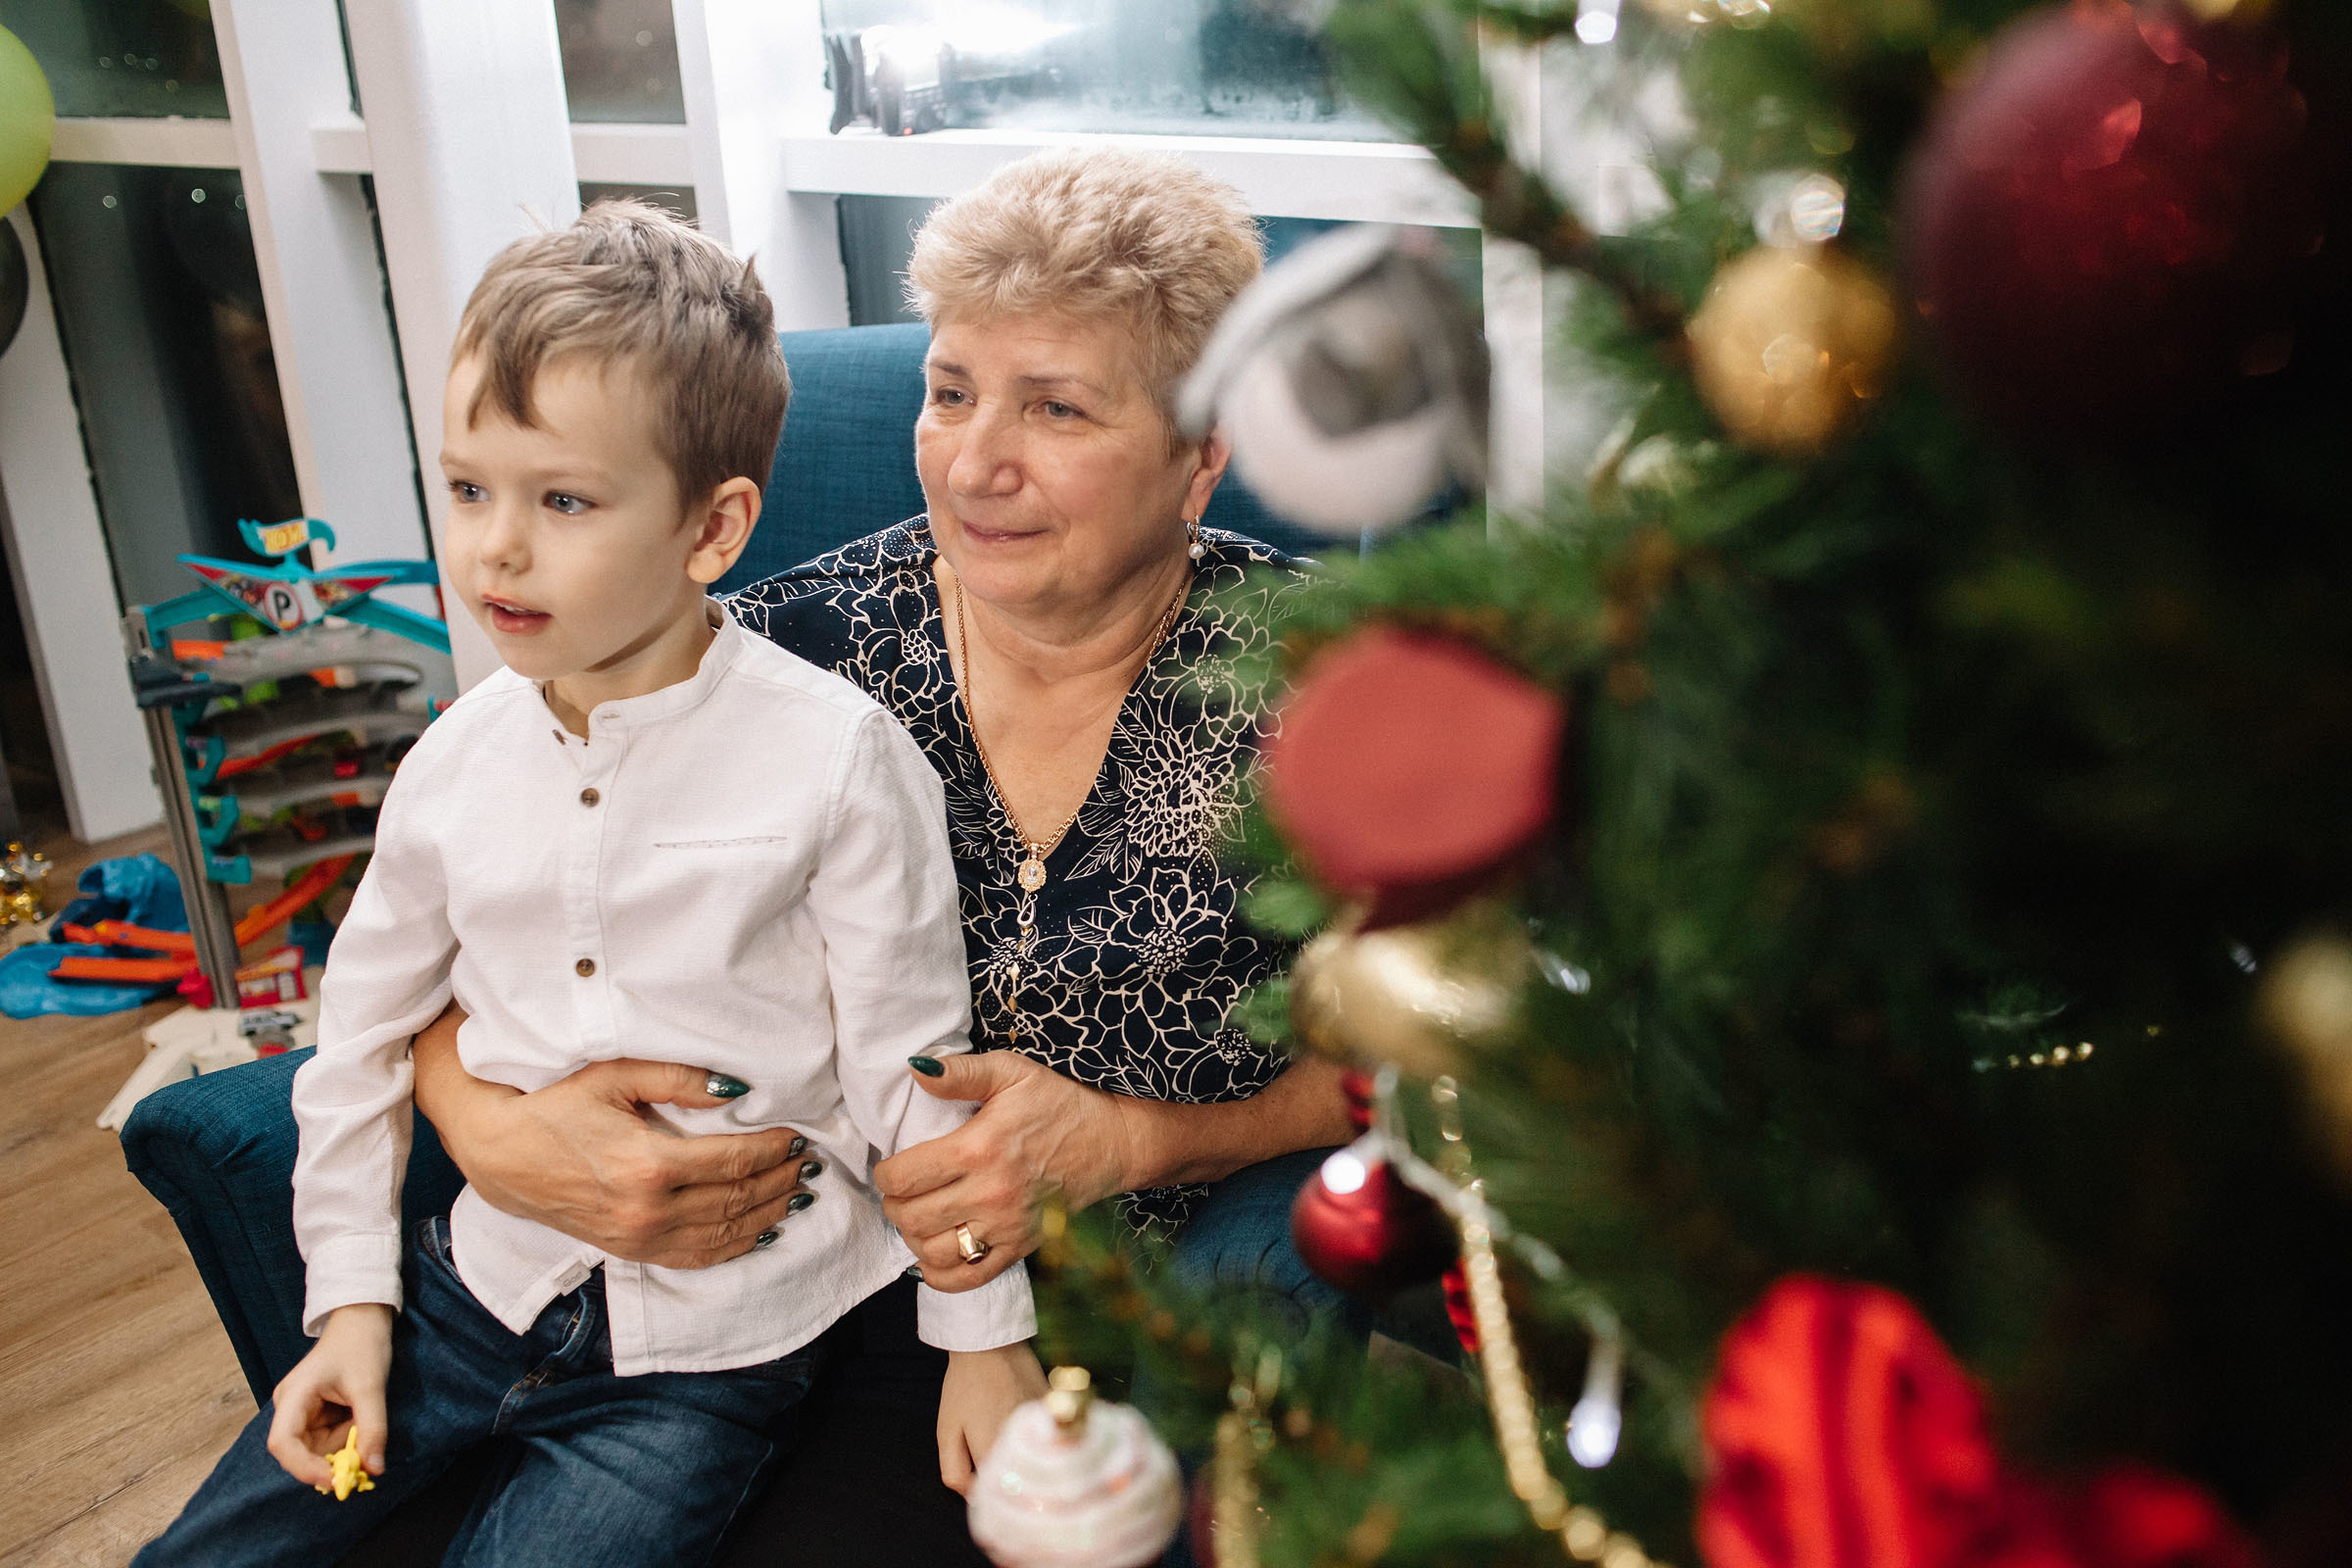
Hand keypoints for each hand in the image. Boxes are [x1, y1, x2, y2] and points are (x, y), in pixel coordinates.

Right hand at [266, 1304, 392, 1488]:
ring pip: (317, 1450)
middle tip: (362, 1458)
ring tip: (362, 1415)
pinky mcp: (314, 1416)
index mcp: (293, 1396)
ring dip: (343, 1446)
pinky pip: (327, 1440)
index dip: (304, 1468)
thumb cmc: (362, 1345)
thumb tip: (374, 1469)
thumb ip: (372, 1429)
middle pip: (299, 1452)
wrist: (363, 1320)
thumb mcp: (370, 1387)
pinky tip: (358, 1415)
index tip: (335, 1480)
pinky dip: (346, 1438)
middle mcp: (290, 1408)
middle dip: (330, 1460)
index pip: (283, 1443)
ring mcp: (301, 1413)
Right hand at [413, 1010, 822, 1268]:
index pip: (734, 1161)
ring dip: (767, 1215)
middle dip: (780, 1181)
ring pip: (723, 1234)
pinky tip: (760, 1231)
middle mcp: (648, 1210)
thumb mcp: (615, 1076)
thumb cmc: (557, 1105)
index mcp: (649, 1165)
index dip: (774, 1150)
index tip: (799, 1136)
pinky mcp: (630, 1251)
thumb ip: (680, 1079)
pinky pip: (696, 1257)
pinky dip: (735, 1247)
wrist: (502, 1154)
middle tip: (810, 1164)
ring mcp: (639, 1237)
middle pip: (736, 1200)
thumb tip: (740, 1089)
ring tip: (798, 1194)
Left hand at [876, 1052, 1139, 1289]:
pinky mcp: (1021, 1248)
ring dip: (914, 1237)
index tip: (892, 1167)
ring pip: (932, 1252)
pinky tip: (937, 1253)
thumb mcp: (1012, 1072)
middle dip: (894, 1205)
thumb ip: (961, 1072)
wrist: (1113, 1141)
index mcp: (978, 1149)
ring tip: (920, 1216)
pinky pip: (968, 1279)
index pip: (903, 1178)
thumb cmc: (1061, 1102)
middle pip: (911, 1218)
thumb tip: (916, 1069)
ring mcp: (1007, 1226)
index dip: (885, 1175)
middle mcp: (990, 1194)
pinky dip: (941, 1275)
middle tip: (902, 1192)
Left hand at [937, 1342, 1047, 1495]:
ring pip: (1035, 1460)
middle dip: (1005, 1474)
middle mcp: (1022, 1446)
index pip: (994, 1494)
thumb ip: (955, 1471)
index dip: (985, 1490)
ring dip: (1023, 1456)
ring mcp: (1043, 1429)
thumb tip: (973, 1496)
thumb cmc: (965, 1386)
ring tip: (1005, 1428)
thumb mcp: (947, 1430)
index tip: (980, 1476)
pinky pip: (1049, 1440)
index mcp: (994, 1455)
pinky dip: (1038, 1439)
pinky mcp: (1055, 1414)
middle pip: (1018, 1479)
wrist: (991, 1345)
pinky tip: (1023, 1418)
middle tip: (992, 1448)